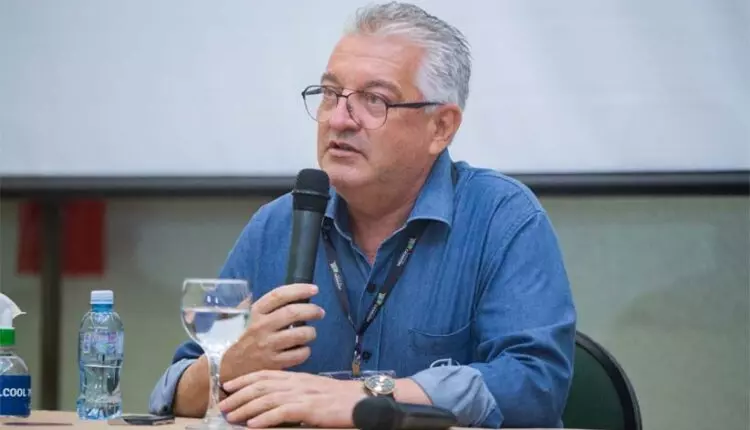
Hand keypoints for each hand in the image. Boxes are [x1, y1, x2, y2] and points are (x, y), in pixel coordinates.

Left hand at [218, 370, 366, 427]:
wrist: (359, 400)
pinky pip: (282, 413)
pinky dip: (265, 419)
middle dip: (239, 396)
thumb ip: (294, 390)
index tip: (228, 385)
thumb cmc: (338, 398)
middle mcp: (295, 383)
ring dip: (246, 408)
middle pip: (261, 386)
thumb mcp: (312, 389)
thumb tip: (275, 398)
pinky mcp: (309, 408)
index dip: (244, 379)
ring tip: (231, 416)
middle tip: (222, 405)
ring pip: (267, 399)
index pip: (265, 374)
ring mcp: (302, 395)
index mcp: (296, 377)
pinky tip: (252, 425)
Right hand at [220, 284, 324, 381]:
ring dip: (311, 332)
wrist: (224, 369)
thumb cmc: (235, 340)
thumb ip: (255, 304)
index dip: (299, 290)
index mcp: (254, 312)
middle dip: (312, 310)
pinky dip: (305, 351)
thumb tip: (273, 293)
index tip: (314, 289)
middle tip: (319, 312)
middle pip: (294, 313)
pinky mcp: (274, 364)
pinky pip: (299, 355)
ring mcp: (268, 346)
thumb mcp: (238, 318)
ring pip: (300, 334)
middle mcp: (261, 327)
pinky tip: (302, 349)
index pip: (279, 295)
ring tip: (311, 332)